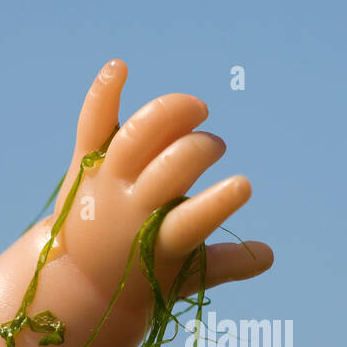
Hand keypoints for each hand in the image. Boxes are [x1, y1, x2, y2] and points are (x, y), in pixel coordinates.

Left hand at [47, 59, 273, 302]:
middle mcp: (131, 207)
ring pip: (139, 136)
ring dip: (173, 115)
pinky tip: (121, 66)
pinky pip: (93, 122)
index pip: (192, 220)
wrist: (77, 280)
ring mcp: (106, 182)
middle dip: (201, 149)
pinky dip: (105, 92)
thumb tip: (268, 256)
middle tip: (214, 149)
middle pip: (171, 167)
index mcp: (159, 242)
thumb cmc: (144, 274)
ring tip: (196, 111)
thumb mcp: (183, 276)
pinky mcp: (85, 162)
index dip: (218, 202)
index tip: (242, 185)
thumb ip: (224, 264)